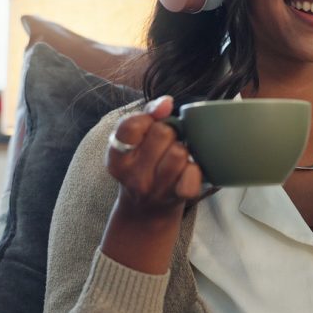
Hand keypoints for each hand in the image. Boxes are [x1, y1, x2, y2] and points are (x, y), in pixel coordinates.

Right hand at [106, 95, 202, 220]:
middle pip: (162, 133)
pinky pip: (192, 175)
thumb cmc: (144, 164)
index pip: (130, 127)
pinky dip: (195, 170)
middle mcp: (132, 176)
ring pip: (179, 152)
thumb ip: (148, 114)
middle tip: (166, 143)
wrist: (146, 210)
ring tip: (176, 157)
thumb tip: (166, 102)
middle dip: (169, 132)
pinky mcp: (176, 198)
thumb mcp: (135, 140)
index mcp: (117, 157)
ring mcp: (154, 189)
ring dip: (183, 150)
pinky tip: (188, 171)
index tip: (152, 123)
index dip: (147, 118)